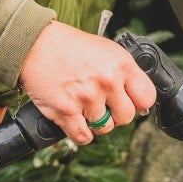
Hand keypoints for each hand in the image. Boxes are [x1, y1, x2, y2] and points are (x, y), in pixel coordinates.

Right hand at [17, 21, 155, 144]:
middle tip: (102, 104)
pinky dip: (80, 133)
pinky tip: (75, 119)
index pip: (147, 98)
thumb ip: (124, 72)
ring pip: (104, 128)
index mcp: (121, 64)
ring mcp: (87, 97)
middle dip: (115, 115)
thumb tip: (139, 100)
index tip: (129, 102)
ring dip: (94, 122)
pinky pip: (84, 137)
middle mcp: (107, 81)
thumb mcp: (106, 50)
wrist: (35, 44)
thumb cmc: (69, 46)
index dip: (138, 103)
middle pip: (126, 117)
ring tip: (83, 105)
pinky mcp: (67, 110)